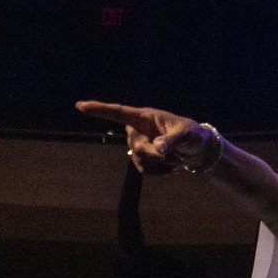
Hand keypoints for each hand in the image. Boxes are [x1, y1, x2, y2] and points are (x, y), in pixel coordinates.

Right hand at [75, 101, 214, 175]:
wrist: (198, 150)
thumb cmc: (193, 135)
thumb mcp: (187, 134)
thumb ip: (173, 140)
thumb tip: (159, 148)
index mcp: (145, 117)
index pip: (118, 113)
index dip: (99, 110)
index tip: (80, 106)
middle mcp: (138, 130)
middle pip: (134, 146)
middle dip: (153, 154)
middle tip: (173, 154)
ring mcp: (139, 146)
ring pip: (138, 161)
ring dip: (159, 164)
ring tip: (175, 158)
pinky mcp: (143, 160)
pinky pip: (145, 170)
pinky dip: (161, 171)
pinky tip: (172, 165)